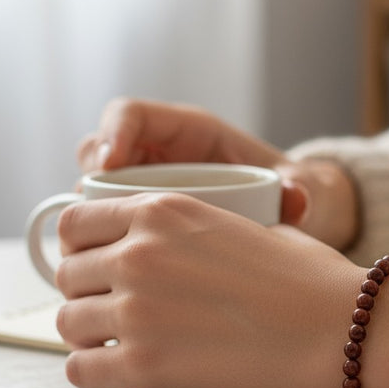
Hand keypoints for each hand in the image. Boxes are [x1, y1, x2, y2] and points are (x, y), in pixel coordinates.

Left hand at [55, 192, 388, 387]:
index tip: (98, 265)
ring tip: (122, 342)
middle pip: (66, 274)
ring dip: (90, 333)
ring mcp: (136, 310)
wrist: (342, 333)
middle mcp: (139, 254)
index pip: (76, 223)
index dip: (82, 248)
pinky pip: (79, 369)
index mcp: (164, 212)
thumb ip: (198, 232)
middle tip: (115, 310)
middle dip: (86, 292)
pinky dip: (95, 370)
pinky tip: (124, 370)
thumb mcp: (250, 228)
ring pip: (67, 322)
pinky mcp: (142, 367)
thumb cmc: (310, 282)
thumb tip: (178, 249)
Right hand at [77, 97, 357, 249]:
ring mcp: (147, 189)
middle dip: (89, 178)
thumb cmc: (289, 190)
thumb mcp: (298, 186)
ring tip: (101, 248)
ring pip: (95, 192)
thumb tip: (295, 198)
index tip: (109, 163)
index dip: (113, 132)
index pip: (133, 115)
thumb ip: (299, 188)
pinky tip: (115, 272)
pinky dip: (104, 244)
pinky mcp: (143, 222)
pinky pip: (108, 226)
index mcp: (191, 132)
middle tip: (95, 213)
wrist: (292, 218)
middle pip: (98, 151)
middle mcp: (161, 156)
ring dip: (90, 217)